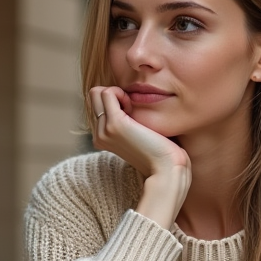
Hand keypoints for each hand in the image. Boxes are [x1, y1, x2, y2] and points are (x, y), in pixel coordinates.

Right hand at [90, 86, 190, 228]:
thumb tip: (130, 104)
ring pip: (98, 92)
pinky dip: (120, 93)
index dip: (114, 101)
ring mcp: (104, 130)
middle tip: (132, 109)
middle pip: (94, 96)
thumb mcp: (139, 133)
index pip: (97, 105)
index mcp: (103, 138)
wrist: (166, 167)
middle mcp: (99, 135)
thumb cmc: (160, 150)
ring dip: (117, 94)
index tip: (132, 112)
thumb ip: (130, 121)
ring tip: (132, 109)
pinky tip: (133, 107)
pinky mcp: (114, 124)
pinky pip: (107, 92)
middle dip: (113, 95)